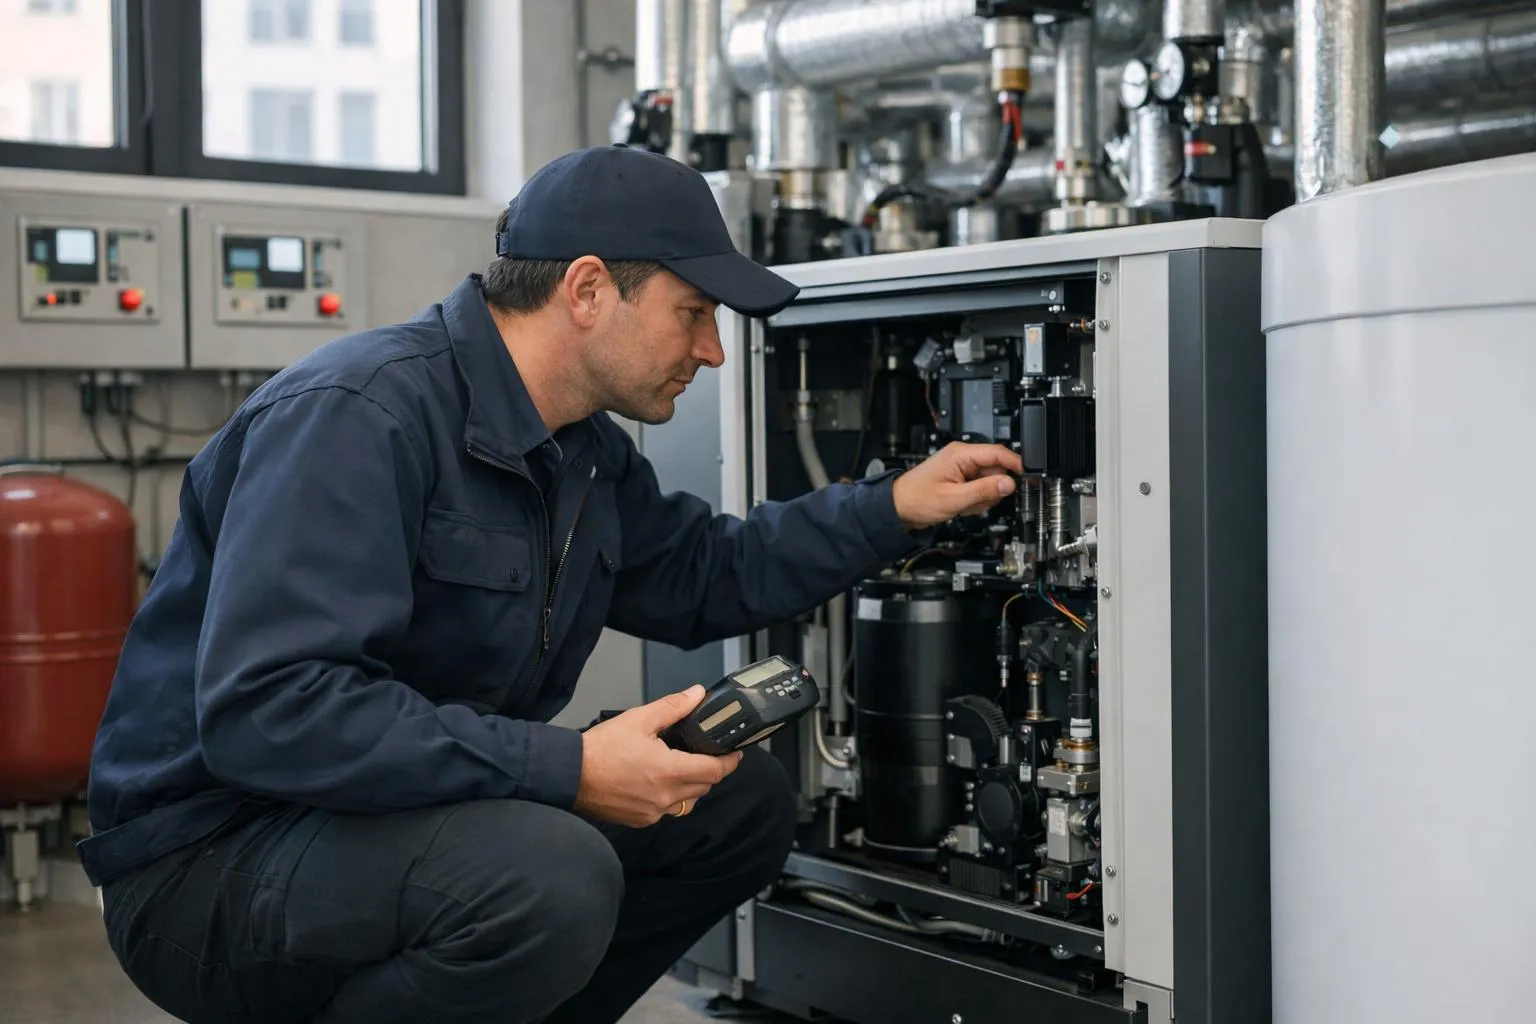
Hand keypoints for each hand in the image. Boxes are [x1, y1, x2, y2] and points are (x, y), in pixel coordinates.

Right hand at [573, 685, 742, 826]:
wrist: (569, 774)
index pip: (715, 771)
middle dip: (710, 771)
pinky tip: (657, 782)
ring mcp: (653, 812)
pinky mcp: (640, 820)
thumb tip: (696, 695)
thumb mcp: (638, 719)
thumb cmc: (600, 749)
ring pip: (687, 802)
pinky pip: (666, 812)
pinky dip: (669, 798)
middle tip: (705, 754)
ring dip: (690, 787)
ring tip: (680, 768)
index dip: (729, 762)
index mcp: (669, 771)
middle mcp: (664, 797)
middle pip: (704, 787)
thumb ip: (673, 707)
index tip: (734, 753)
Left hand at [891, 441, 1022, 529]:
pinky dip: (975, 501)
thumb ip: (984, 490)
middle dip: (990, 490)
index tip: (1026, 478)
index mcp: (961, 454)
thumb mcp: (955, 498)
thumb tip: (1009, 483)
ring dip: (982, 498)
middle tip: (976, 501)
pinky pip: (980, 490)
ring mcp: (963, 469)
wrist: (898, 508)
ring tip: (963, 504)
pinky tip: (961, 505)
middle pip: (996, 471)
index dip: (1015, 465)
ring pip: (990, 483)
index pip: (998, 453)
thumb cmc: (917, 499)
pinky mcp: (962, 480)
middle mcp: (963, 458)